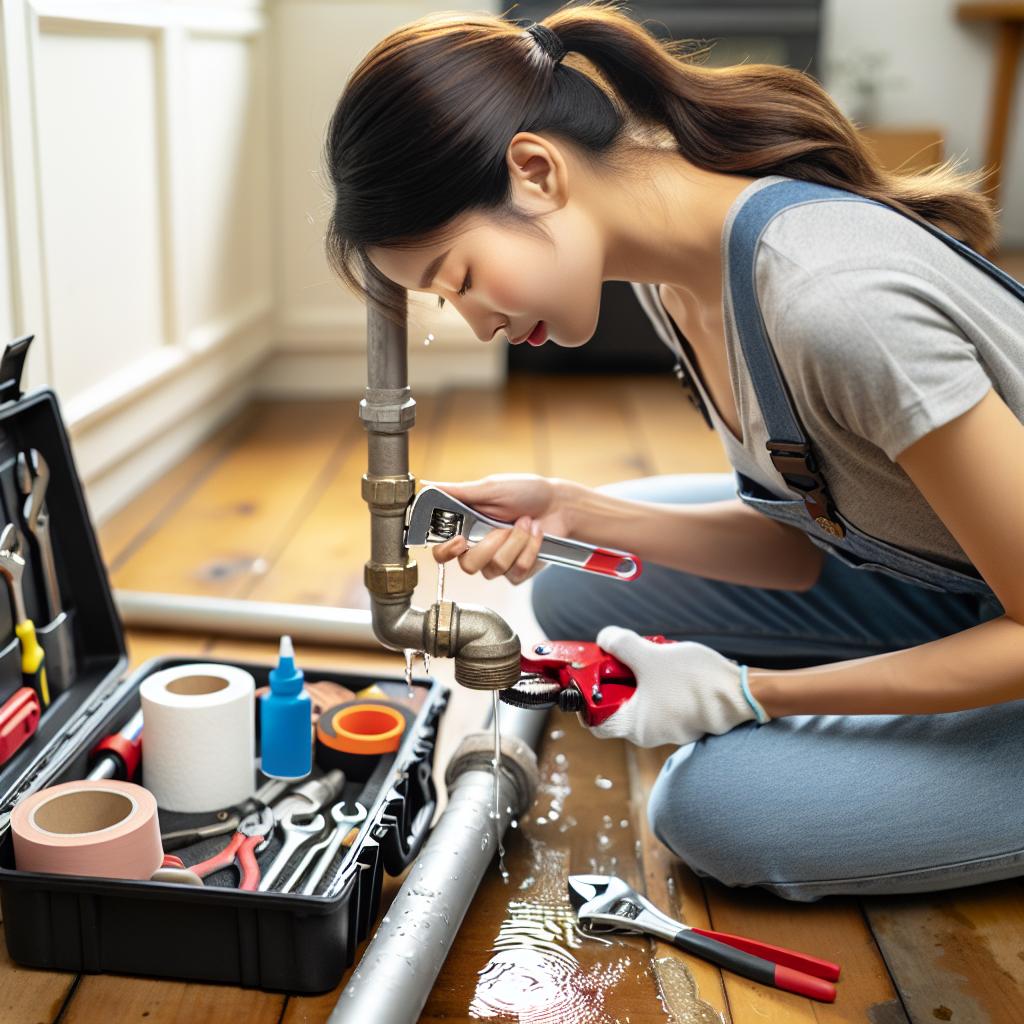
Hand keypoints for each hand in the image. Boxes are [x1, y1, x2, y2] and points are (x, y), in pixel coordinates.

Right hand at [422, 474, 578, 585]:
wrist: (560, 505)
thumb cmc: (526, 491)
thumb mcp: (491, 487)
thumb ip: (459, 492)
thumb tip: (427, 486)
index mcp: (467, 526)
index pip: (442, 550)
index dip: (445, 551)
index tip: (459, 541)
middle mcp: (479, 547)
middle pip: (467, 565)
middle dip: (490, 545)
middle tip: (504, 526)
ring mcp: (499, 561)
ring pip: (494, 568)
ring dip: (516, 542)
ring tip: (526, 523)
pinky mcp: (518, 571)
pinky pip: (516, 572)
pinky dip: (530, 550)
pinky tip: (536, 535)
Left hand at [582, 626, 770, 746]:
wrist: (743, 693)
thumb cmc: (696, 681)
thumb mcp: (651, 656)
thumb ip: (621, 645)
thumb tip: (604, 639)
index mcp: (634, 726)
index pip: (595, 720)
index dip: (586, 698)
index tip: (589, 676)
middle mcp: (649, 732)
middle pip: (618, 703)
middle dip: (620, 676)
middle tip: (626, 654)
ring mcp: (670, 726)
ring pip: (643, 697)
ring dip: (643, 674)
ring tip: (656, 655)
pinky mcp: (686, 717)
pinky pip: (663, 698)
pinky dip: (661, 680)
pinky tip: (672, 663)